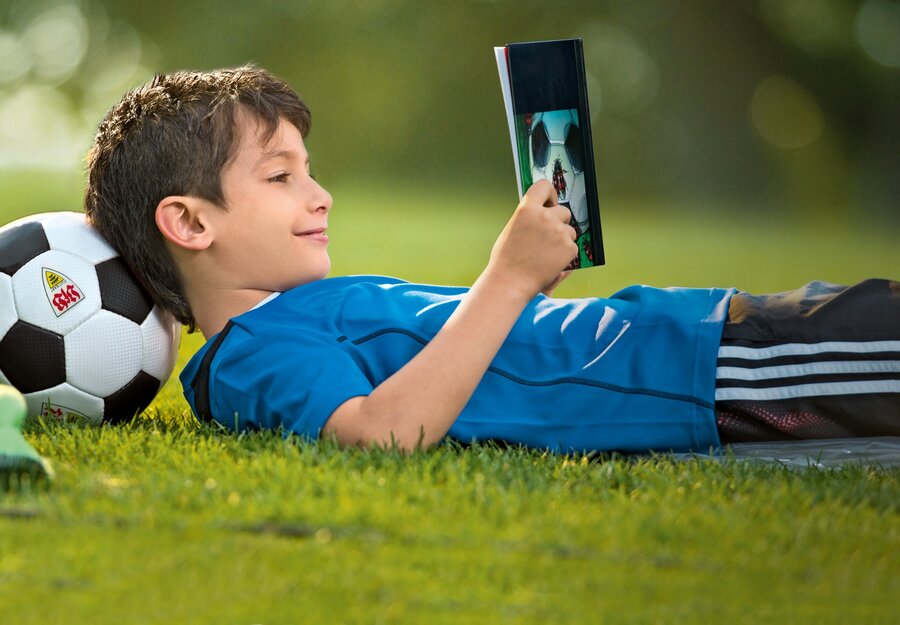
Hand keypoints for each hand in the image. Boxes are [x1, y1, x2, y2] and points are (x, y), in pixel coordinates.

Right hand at [487, 180, 577, 300]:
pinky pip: (572, 246)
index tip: (550, 202)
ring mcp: (559, 232)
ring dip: (563, 239)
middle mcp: (545, 217)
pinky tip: (550, 261)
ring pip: (570, 230)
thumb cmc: (507, 259)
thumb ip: (529, 217)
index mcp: (527, 209)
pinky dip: (565, 254)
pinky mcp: (569, 248)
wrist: (511, 282)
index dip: (550, 194)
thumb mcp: (513, 228)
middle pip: (563, 211)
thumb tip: (541, 210)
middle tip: (547, 238)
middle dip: (558, 222)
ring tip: (546, 253)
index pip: (544, 186)